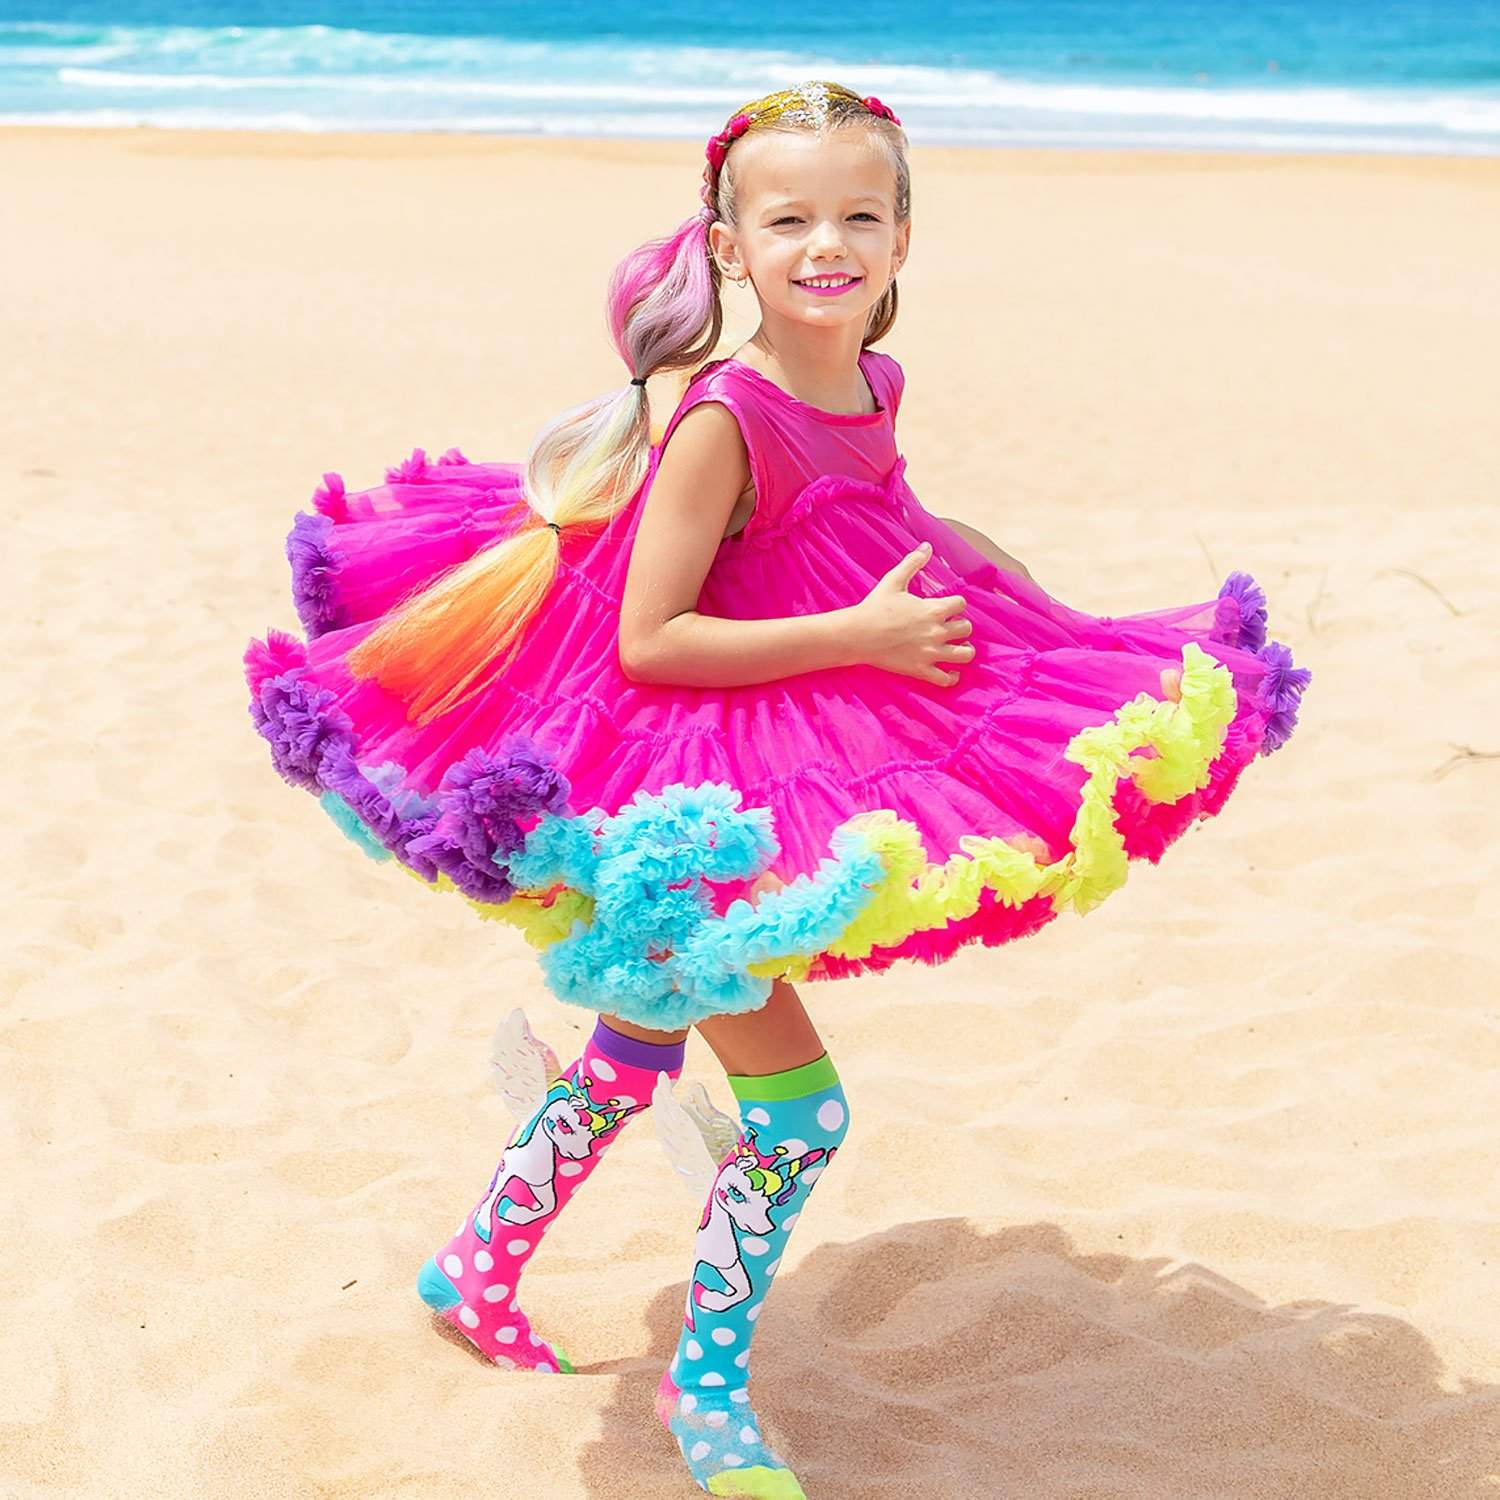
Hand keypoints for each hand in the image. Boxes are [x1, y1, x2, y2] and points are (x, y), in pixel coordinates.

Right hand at [849, 542, 973, 686]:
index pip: (961, 605)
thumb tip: (927, 545)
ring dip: (963, 651)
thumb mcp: (893, 580)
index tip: (946, 608)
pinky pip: (947, 679)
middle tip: (950, 628)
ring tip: (955, 648)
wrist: (858, 635)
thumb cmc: (875, 607)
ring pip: (965, 655)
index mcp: (932, 610)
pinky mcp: (921, 670)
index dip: (956, 605)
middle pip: (966, 629)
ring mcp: (930, 653)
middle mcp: (936, 632)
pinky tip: (950, 671)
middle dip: (961, 627)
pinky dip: (952, 676)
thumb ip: (913, 562)